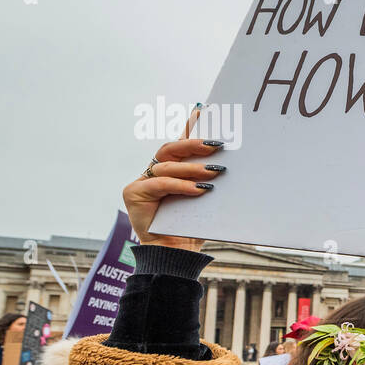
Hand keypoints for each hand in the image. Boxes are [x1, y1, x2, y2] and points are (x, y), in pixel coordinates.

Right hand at [123, 105, 222, 250]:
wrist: (176, 255)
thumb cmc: (193, 228)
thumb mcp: (206, 200)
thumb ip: (209, 180)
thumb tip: (230, 163)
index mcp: (171, 172)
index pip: (181, 144)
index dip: (190, 126)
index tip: (204, 109)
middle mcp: (154, 173)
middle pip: (171, 149)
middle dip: (194, 143)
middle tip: (217, 144)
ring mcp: (142, 182)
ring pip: (167, 165)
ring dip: (193, 168)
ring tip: (216, 171)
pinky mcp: (134, 194)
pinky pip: (160, 184)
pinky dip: (180, 185)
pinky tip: (199, 189)